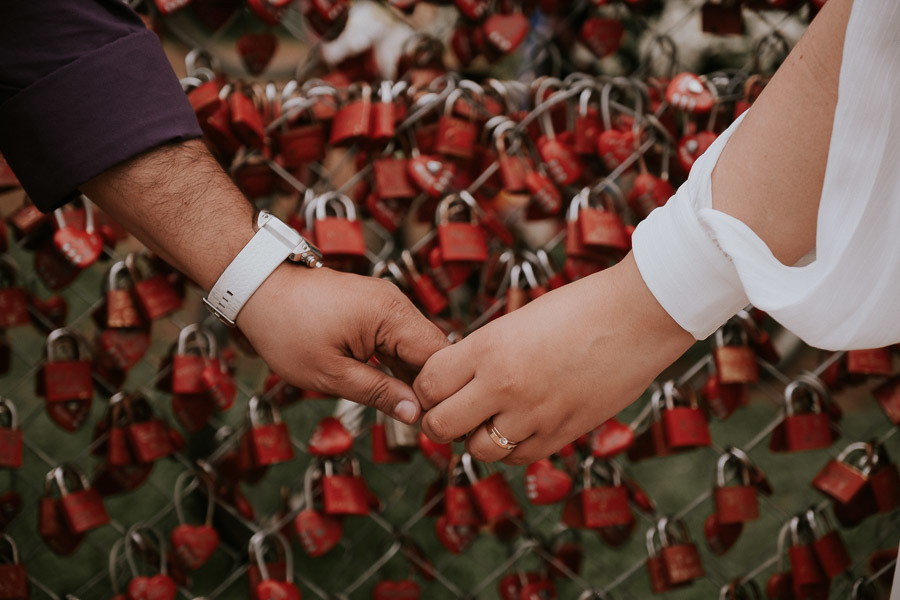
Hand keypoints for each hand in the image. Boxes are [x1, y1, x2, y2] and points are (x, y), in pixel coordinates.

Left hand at [239, 265, 449, 423]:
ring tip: (414, 414)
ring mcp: (387, 304)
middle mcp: (396, 302)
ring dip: (416, 378)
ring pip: (418, 348)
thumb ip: (378, 393)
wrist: (258, 287)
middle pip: (434, 351)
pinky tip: (397, 391)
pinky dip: (400, 364)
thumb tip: (416, 414)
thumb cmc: (285, 328)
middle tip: (428, 425)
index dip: (442, 391)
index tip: (439, 423)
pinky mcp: (376, 309)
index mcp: (390, 314)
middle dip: (432, 387)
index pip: (439, 356)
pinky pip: (400, 340)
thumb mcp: (330, 374)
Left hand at [414, 253, 693, 463]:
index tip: (434, 386)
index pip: (428, 384)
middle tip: (449, 410)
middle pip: (440, 425)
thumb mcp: (517, 322)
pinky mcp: (562, 434)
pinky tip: (518, 428)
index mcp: (489, 348)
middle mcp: (505, 385)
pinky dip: (510, 449)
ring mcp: (534, 415)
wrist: (639, 316)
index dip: (425, 388)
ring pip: (477, 450)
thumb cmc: (580, 308)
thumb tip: (456, 381)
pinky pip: (517, 458)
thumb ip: (484, 354)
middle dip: (438, 421)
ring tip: (487, 419)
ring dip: (475, 438)